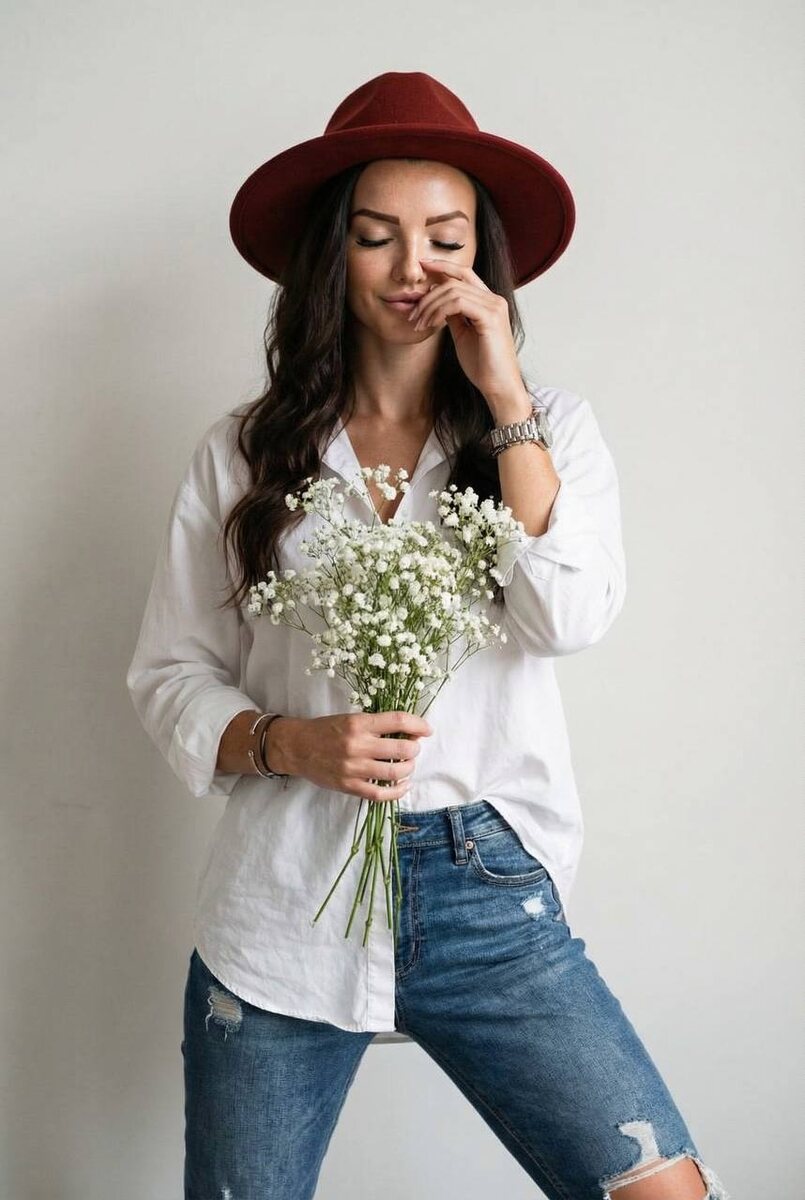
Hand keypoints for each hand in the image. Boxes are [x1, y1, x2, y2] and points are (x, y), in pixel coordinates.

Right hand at [286, 711, 432, 803]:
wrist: (296, 747)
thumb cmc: (326, 730)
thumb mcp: (351, 719)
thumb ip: (376, 725)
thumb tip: (408, 733)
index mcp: (359, 723)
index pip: (398, 721)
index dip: (418, 725)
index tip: (427, 729)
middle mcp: (357, 745)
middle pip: (402, 749)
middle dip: (414, 749)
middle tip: (413, 748)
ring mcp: (353, 768)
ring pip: (395, 772)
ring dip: (408, 769)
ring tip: (407, 765)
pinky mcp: (349, 786)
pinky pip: (381, 794)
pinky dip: (397, 791)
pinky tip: (403, 785)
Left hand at [408, 258, 524, 404]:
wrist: (498, 387)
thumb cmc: (483, 365)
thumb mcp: (463, 334)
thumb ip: (454, 315)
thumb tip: (438, 300)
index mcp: (489, 301)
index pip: (465, 273)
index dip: (442, 267)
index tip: (422, 268)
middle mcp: (494, 299)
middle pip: (455, 280)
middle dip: (429, 294)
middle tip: (414, 314)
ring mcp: (494, 307)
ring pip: (453, 290)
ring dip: (430, 306)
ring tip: (419, 324)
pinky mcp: (490, 318)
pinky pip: (457, 303)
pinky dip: (439, 311)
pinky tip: (431, 325)